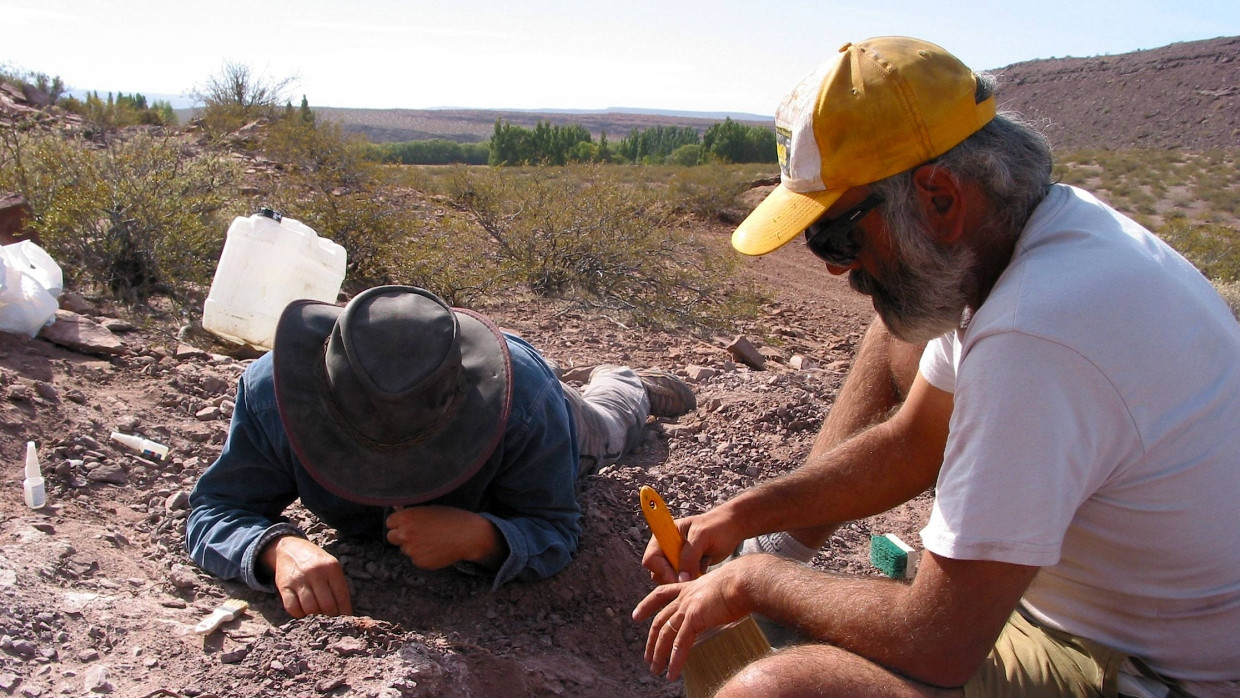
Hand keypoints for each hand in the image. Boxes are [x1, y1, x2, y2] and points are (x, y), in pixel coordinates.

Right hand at [261, 536, 352, 617]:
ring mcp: (299, 579)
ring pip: (310, 608)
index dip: (345, 612)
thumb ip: (338, 585)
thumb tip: (345, 612)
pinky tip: (303, 611)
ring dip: (315, 617)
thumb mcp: (331, 566)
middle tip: (330, 618)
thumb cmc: (316, 562)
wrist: (290, 549)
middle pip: (327, 605)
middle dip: (330, 616)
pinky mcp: (284, 586)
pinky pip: (292, 608)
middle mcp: (315, 572)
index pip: (342, 596)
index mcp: (331, 567)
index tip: (345, 619)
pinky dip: (299, 614)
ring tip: (317, 614)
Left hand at [386, 505, 504, 569]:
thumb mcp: (430, 509)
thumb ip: (411, 513)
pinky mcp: (419, 563)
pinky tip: (435, 549)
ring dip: (413, 546)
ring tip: (431, 541)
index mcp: (407, 518)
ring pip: (404, 549)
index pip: (389, 522)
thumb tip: (397, 511)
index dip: (398, 523)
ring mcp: (411, 550)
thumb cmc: (451, 518)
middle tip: (415, 534)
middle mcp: (405, 534)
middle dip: (400, 536)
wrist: (467, 536)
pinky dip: (422, 556)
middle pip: (391, 537)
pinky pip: (415, 559)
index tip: (406, 524)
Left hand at [632, 557, 755, 680]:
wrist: (745, 581)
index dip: (647, 606)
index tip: (636, 615)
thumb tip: (716, 609)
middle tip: (647, 656)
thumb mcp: (720, 590)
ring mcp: (688, 607)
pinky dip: (675, 661)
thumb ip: (712, 600)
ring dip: (659, 654)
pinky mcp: (694, 618)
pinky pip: (680, 644)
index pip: (661, 595)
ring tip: (656, 670)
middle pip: (660, 620)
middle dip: (651, 640)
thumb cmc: (741, 584)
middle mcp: (685, 596)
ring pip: (666, 634)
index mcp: (690, 587)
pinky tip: (671, 673)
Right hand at [641, 509, 744, 583]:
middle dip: (672, 577)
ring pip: (669, 578)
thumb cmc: (717, 526)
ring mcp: (676, 558)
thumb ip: (690, 556)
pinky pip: (682, 580)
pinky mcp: (686, 567)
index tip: (677, 578)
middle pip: (657, 572)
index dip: (661, 570)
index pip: (652, 558)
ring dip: (682, 579)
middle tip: (691, 578)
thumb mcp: (702, 537)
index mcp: (664, 535)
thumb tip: (681, 579)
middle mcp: (667, 548)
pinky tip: (704, 569)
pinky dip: (691, 580)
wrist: (733, 527)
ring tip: (700, 569)